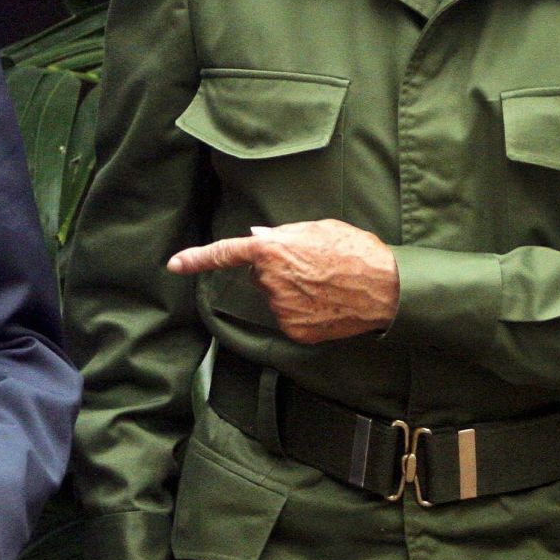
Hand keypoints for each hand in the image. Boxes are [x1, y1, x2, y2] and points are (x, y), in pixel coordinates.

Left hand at [167, 220, 398, 341]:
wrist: (386, 289)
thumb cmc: (355, 250)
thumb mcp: (318, 229)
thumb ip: (282, 235)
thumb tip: (256, 239)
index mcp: (272, 249)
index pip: (225, 253)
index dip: (197, 258)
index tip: (174, 264)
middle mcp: (270, 281)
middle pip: (261, 275)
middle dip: (279, 270)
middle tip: (314, 265)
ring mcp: (281, 309)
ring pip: (276, 297)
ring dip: (293, 291)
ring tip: (326, 283)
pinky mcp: (295, 331)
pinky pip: (290, 318)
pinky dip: (304, 312)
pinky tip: (327, 303)